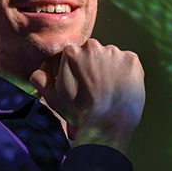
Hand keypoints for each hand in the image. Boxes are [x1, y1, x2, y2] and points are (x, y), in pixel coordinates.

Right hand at [30, 39, 144, 154]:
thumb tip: (40, 69)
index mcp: (71, 52)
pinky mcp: (131, 59)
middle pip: (94, 53)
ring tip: (111, 89)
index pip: (76, 54)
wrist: (106, 124)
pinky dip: (127, 72)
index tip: (84, 82)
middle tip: (98, 87)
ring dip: (112, 69)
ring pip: (112, 57)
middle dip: (96, 66)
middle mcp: (92, 46)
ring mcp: (114, 52)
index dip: (80, 69)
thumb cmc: (79, 113)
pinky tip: (122, 88)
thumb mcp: (53, 98)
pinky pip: (129, 62)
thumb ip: (41, 80)